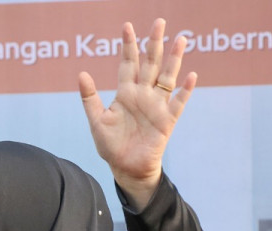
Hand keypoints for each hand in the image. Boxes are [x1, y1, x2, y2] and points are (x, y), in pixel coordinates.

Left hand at [79, 18, 196, 207]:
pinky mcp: (166, 121)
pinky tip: (190, 76)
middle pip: (151, 64)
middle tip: (159, 22)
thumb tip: (81, 74)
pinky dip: (185, 91)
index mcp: (126, 93)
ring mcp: (157, 106)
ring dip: (174, 59)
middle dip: (154, 43)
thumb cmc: (111, 146)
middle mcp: (143, 95)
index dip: (128, 46)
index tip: (127, 26)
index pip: (128, 64)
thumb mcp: (97, 121)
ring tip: (181, 39)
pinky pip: (178, 103)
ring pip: (167, 77)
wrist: (126, 168)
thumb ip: (90, 98)